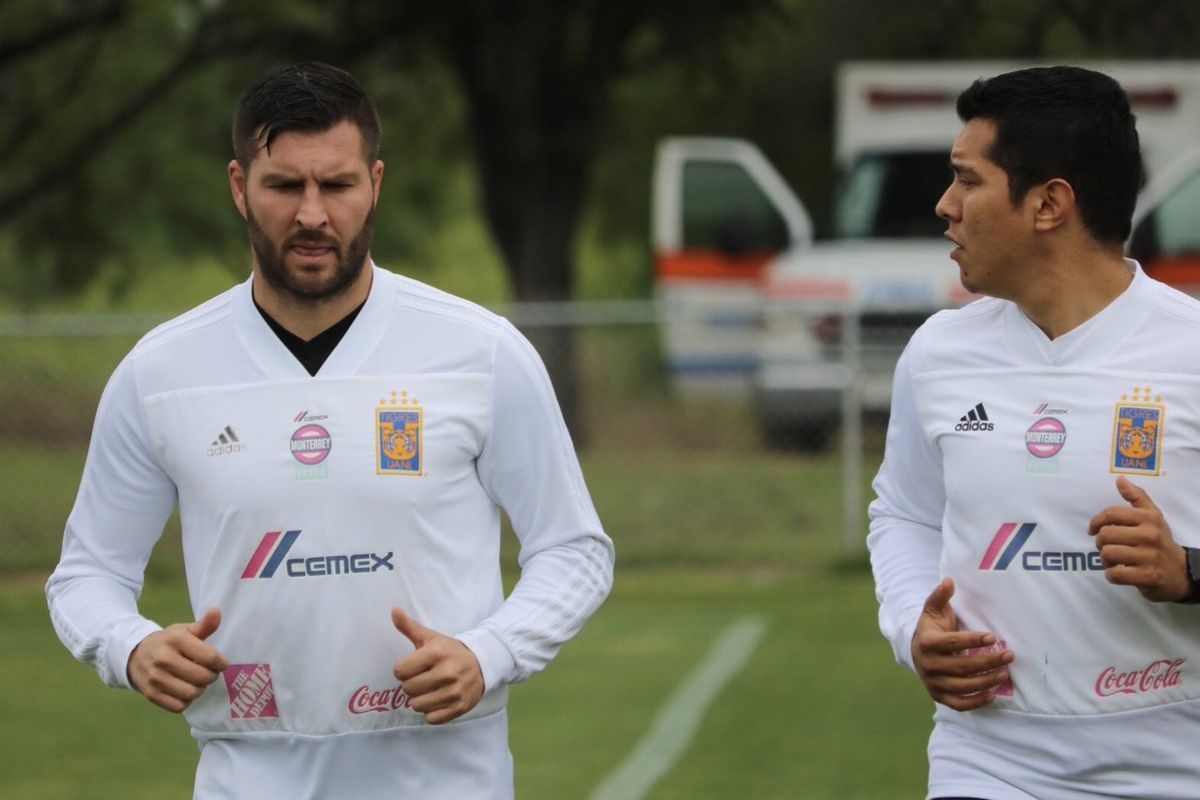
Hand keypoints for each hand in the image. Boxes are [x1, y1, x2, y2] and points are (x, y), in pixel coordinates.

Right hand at [127, 608, 228, 712]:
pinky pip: (179, 706)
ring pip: (192, 693)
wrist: (135, 656)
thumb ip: (204, 624)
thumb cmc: (168, 643)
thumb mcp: (184, 630)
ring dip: (200, 689)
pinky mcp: (151, 695)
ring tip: (197, 681)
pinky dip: (186, 701)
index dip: (222, 663)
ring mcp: (156, 678)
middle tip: (209, 672)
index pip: (210, 657)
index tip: (222, 664)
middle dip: (212, 676)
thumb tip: (217, 611)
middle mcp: (164, 659)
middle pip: (203, 677)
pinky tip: (184, 690)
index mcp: (176, 640)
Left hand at [392, 608, 484, 724]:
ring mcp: (454, 692)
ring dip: (420, 699)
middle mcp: (446, 673)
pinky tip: (438, 700)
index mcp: (436, 653)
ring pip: (417, 705)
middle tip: (423, 678)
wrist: (483, 663)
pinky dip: (431, 712)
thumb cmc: (450, 650)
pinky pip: (430, 719)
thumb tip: (394, 610)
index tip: (414, 666)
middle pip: (407, 689)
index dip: (403, 669)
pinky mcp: (459, 707)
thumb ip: (409, 626)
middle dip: (412, 684)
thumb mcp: (431, 637)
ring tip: (431, 689)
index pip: (400, 671)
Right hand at [910, 578, 1012, 710]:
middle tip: (1009, 656)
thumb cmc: (932, 627)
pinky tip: (992, 694)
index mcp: (926, 643)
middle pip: (961, 667)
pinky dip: (976, 702)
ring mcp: (933, 683)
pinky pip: (959, 704)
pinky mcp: (938, 696)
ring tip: (1005, 672)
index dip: (972, 641)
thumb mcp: (932, 610)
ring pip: (962, 686)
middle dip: (987, 662)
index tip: (993, 638)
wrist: (916, 649)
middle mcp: (928, 665)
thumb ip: (940, 596)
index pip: (952, 643)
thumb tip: (949, 581)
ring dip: (986, 681)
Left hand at [1088, 476, 1190, 601]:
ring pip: (1108, 554)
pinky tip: (1119, 572)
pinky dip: (1111, 575)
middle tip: (1106, 547)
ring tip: (1113, 560)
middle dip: (1100, 543)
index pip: (1111, 514)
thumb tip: (1120, 479)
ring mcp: (1149, 557)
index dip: (1096, 522)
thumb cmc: (1160, 541)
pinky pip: (1114, 574)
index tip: (1092, 530)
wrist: (1182, 572)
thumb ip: (1137, 497)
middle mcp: (1149, 535)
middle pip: (1106, 535)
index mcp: (1148, 518)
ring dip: (1105, 560)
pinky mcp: (1147, 577)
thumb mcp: (1153, 516)